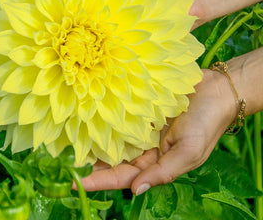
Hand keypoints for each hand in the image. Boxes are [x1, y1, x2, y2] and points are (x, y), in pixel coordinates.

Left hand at [80, 69, 235, 194]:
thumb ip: (163, 173)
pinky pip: (120, 116)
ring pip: (115, 139)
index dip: (101, 181)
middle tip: (66, 164)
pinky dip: (107, 120)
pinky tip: (90, 119)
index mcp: (156, 162)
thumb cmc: (206, 122)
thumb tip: (135, 191)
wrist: (216, 90)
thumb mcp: (189, 152)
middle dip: (92, 164)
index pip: (124, 176)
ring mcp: (142, 127)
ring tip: (72, 144)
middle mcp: (146, 147)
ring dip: (96, 143)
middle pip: (114, 160)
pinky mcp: (141, 108)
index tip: (77, 183)